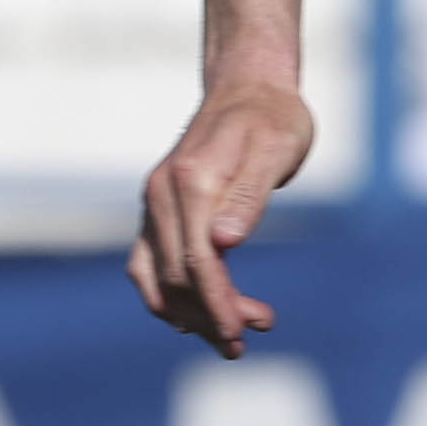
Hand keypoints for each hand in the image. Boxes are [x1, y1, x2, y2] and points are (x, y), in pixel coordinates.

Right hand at [130, 77, 316, 352]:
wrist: (250, 88)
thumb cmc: (273, 118)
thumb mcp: (275, 148)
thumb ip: (250, 194)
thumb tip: (225, 241)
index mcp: (190, 181)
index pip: (197, 261)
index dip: (218, 304)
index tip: (242, 332)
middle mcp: (162, 194)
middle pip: (176, 276)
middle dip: (211, 316)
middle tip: (251, 336)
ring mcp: (155, 203)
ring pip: (155, 276)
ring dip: (187, 314)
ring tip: (231, 338)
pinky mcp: (160, 210)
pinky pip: (150, 264)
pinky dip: (168, 295)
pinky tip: (198, 314)